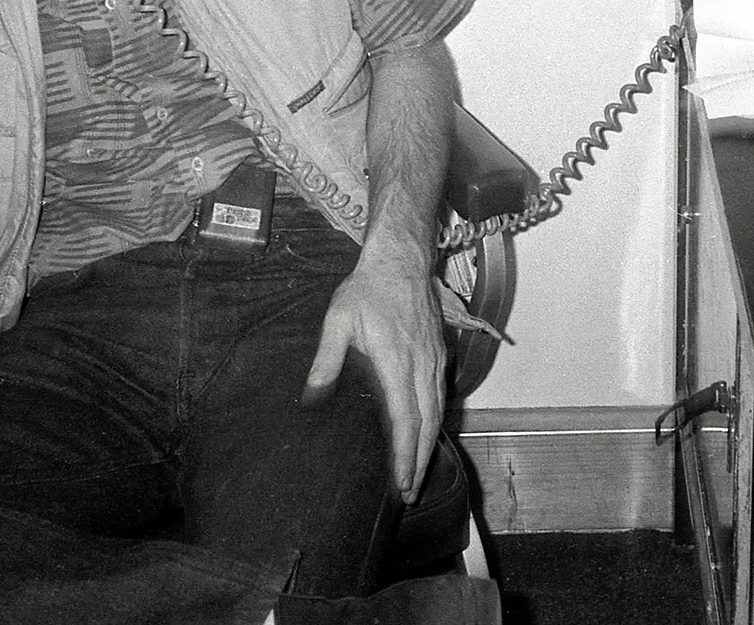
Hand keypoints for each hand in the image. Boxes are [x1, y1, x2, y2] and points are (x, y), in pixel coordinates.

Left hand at [301, 246, 446, 501]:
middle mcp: (422, 365)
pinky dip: (435, 422)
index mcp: (396, 361)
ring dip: (429, 445)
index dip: (405, 454)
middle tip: (409, 493)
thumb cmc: (367, 290)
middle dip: (420, 462)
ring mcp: (434, 360)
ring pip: (437, 412)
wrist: (400, 260)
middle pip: (427, 424)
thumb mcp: (338, 320)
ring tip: (418, 474)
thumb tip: (312, 397)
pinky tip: (426, 434)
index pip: (405, 418)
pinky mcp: (439, 353)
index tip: (401, 482)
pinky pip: (440, 395)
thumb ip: (327, 360)